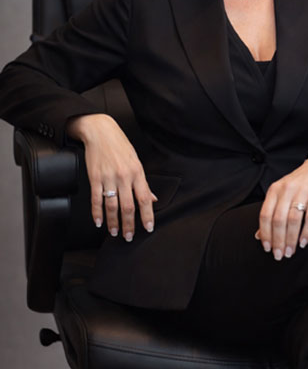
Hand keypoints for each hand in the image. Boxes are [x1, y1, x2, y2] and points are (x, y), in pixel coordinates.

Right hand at [67, 114, 156, 240]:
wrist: (100, 131)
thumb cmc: (120, 145)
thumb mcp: (136, 161)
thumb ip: (143, 182)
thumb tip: (152, 198)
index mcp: (137, 172)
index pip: (145, 199)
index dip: (147, 215)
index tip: (148, 228)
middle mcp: (124, 176)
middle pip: (128, 206)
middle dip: (129, 225)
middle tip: (128, 237)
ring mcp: (108, 178)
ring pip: (112, 206)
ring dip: (113, 222)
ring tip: (115, 232)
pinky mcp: (94, 178)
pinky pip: (96, 199)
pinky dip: (96, 213)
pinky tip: (98, 222)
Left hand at [256, 155, 307, 259]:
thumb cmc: (300, 183)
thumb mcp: (282, 193)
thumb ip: (271, 212)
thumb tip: (259, 235)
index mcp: (275, 190)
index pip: (265, 214)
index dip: (265, 233)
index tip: (267, 248)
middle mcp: (287, 190)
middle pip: (278, 220)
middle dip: (278, 240)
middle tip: (279, 255)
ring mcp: (302, 192)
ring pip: (293, 220)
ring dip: (291, 240)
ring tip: (290, 252)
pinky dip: (306, 232)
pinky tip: (303, 243)